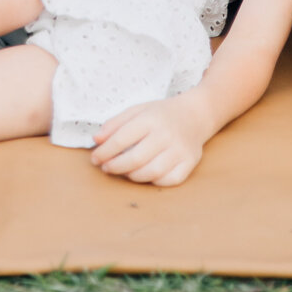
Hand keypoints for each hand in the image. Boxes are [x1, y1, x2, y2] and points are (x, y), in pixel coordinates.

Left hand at [91, 93, 208, 185]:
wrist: (196, 114)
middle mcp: (166, 134)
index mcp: (151, 118)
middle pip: (135, 159)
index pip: (122, 139)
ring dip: (132, 176)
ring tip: (123, 171)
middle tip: (106, 168)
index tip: (94, 158)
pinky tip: (145, 175)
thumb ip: (115, 124)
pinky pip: (168, 180)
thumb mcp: (138, 110)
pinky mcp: (190, 162)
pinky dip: (154, 181)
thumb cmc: (162, 114)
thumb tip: (96, 140)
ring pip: (151, 173)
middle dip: (115, 167)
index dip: (104, 152)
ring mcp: (180, 150)